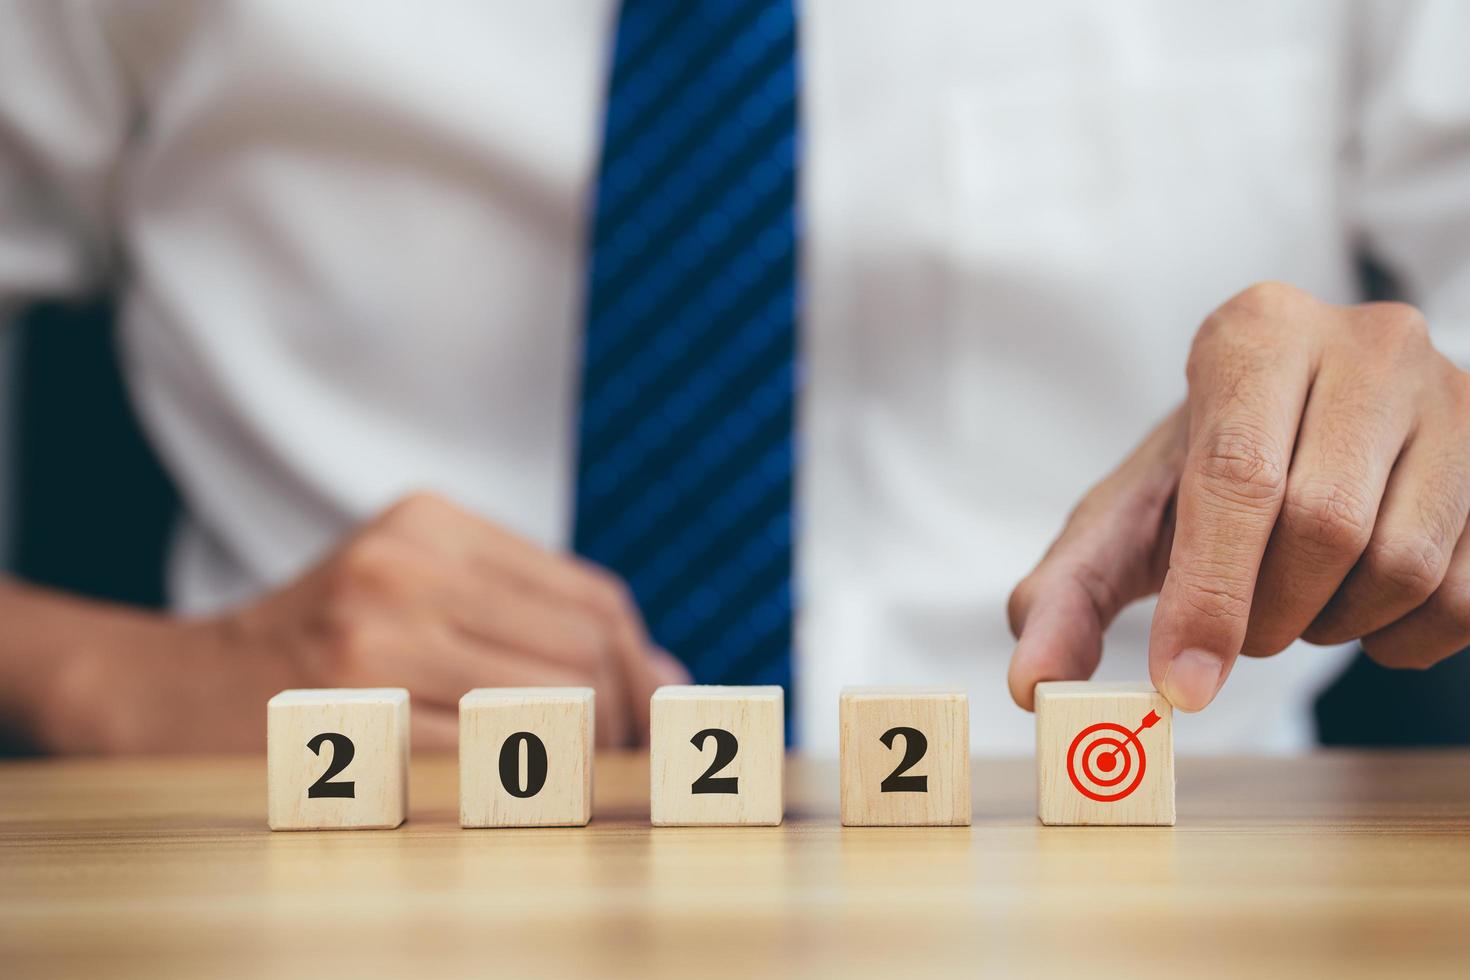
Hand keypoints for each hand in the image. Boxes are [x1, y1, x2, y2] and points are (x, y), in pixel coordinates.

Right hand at [46, 492, 686, 751]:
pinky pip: (486, 758)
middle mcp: (409, 564)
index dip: (645, 669)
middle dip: (633, 720)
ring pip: (553, 703)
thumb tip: (668, 680)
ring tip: (589, 789)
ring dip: (593, 760)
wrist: (160, 694)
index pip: (593, 598)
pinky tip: (525, 804)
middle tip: (638, 772)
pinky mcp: (348, 707)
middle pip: (586, 648)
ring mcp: (375, 632)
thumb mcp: (411, 598)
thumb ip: (529, 622)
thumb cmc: (309, 655)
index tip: (662, 722)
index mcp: (432, 524)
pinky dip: (529, 787)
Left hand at [1008, 283, 1469, 711]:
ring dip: (1331, 625)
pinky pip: (1466, 594)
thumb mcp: (1126, 516)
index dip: (1208, 595)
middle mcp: (1368, 343)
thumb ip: (1068, 594)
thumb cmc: (1206, 473)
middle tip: (1236, 631)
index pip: (1237, 476)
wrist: (1307, 424)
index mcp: (1256, 333)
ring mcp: (1456, 395)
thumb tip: (1035, 685)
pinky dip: (1401, 637)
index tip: (1182, 683)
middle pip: (1323, 525)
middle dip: (1264, 614)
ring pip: (1403, 562)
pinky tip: (1357, 608)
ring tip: (1293, 601)